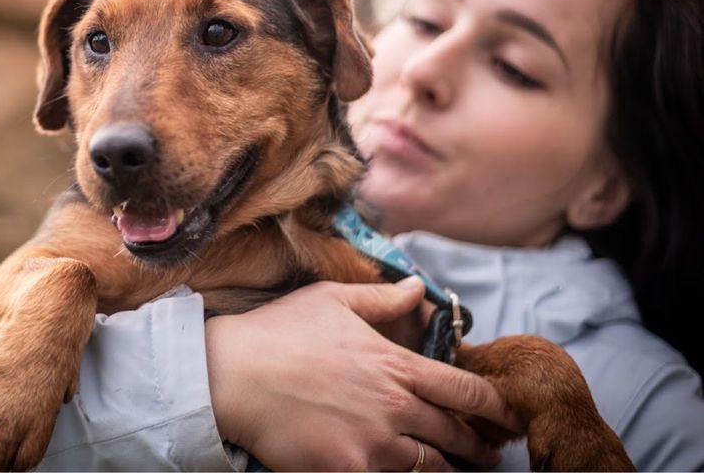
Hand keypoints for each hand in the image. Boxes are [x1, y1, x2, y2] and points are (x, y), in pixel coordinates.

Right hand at [205, 278, 521, 470]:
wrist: (232, 376)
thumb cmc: (280, 333)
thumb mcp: (333, 300)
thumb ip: (382, 297)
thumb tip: (418, 289)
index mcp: (395, 364)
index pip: (465, 390)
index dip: (496, 407)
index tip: (510, 416)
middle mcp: (394, 406)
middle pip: (456, 435)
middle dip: (481, 446)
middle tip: (492, 453)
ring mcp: (373, 444)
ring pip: (432, 468)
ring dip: (453, 471)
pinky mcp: (347, 471)